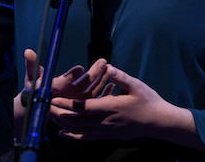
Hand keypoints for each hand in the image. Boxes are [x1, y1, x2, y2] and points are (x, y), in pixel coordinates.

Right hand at [14, 49, 108, 138]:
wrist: (37, 109)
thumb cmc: (34, 90)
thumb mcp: (31, 77)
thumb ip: (32, 64)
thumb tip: (28, 52)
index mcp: (51, 91)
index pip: (61, 84)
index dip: (70, 77)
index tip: (80, 68)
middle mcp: (64, 99)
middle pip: (80, 88)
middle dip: (93, 75)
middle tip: (103, 62)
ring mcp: (74, 104)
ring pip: (90, 94)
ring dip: (100, 82)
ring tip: (108, 69)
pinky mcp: (81, 107)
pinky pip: (94, 101)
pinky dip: (103, 93)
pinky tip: (111, 84)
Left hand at [50, 65, 204, 151]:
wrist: (160, 123)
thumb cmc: (149, 101)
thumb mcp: (136, 85)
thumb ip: (120, 76)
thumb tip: (107, 66)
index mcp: (110, 108)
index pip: (83, 107)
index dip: (66, 104)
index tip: (53, 98)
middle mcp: (106, 122)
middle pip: (77, 121)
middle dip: (59, 114)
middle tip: (44, 107)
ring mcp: (106, 131)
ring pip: (80, 131)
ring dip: (63, 124)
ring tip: (49, 117)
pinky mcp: (108, 135)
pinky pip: (87, 138)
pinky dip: (73, 136)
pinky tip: (63, 133)